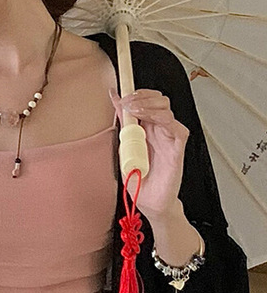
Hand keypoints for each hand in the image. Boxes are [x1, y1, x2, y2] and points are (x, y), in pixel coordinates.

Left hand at [109, 87, 189, 219]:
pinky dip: (163, 120)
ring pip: (165, 109)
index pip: (145, 101)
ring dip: (149, 105)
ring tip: (134, 109)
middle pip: (158, 99)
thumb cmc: (138, 178)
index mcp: (146, 129)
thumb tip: (115, 101)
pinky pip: (175, 127)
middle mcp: (159, 130)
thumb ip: (122, 125)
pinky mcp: (177, 147)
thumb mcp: (124, 148)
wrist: (149, 202)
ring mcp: (169, 137)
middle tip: (127, 101)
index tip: (119, 90)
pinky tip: (150, 121)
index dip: (135, 93)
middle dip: (141, 95)